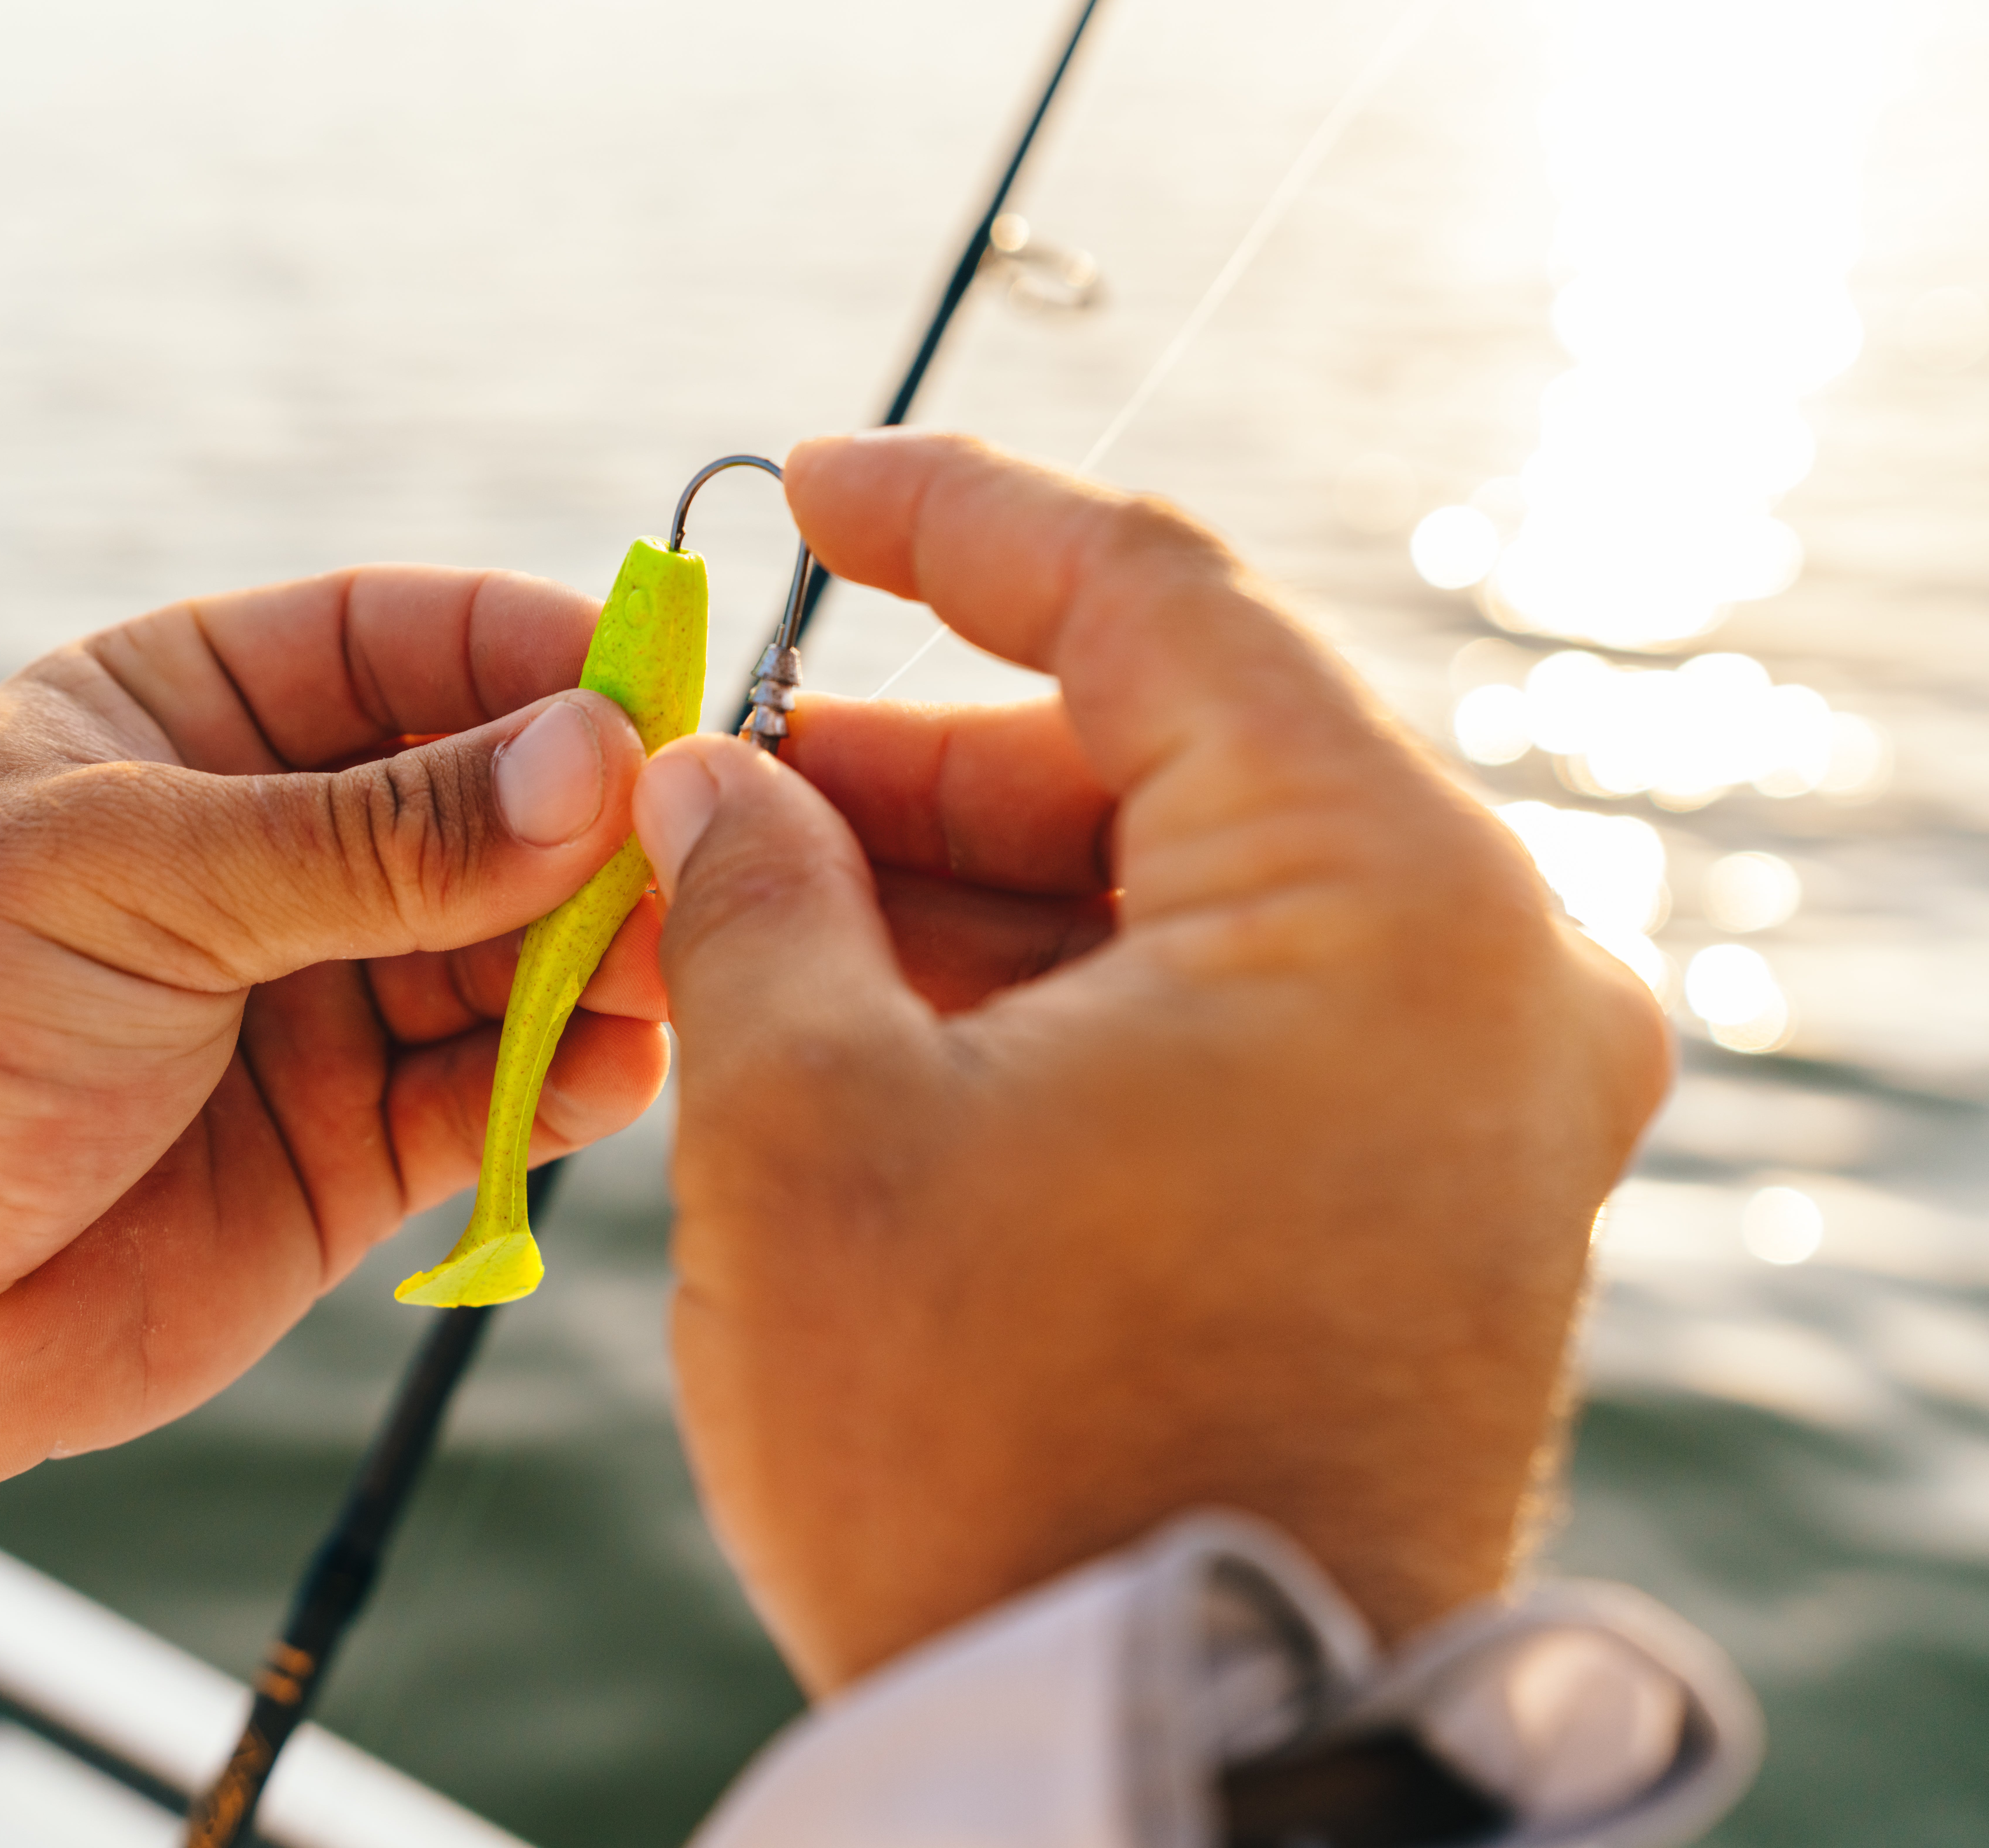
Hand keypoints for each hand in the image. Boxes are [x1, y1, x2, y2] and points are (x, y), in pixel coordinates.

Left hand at [0, 567, 667, 1546]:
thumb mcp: (119, 880)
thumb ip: (367, 840)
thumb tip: (590, 760)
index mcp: (186, 722)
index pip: (404, 643)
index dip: (537, 655)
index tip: (660, 683)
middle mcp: (271, 850)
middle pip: (490, 797)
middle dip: (594, 816)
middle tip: (699, 845)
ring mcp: (319, 1000)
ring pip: (517, 949)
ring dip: (603, 951)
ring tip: (673, 961)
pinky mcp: (351, 1148)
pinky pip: (497, 1093)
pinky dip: (569, 1079)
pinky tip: (615, 1067)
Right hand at [636, 431, 1666, 1693]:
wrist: (1145, 1764)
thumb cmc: (980, 1452)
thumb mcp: (807, 1124)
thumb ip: (752, 887)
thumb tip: (710, 777)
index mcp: (1392, 903)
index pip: (1153, 598)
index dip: (954, 517)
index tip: (811, 484)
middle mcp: (1494, 974)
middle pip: (1169, 760)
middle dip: (919, 758)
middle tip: (720, 771)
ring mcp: (1482, 1098)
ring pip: (1187, 898)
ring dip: (969, 891)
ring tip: (760, 901)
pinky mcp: (1431, 1197)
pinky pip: (1228, 1020)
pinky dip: (1056, 997)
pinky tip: (878, 1007)